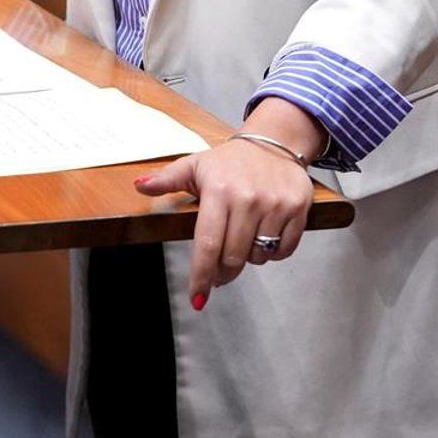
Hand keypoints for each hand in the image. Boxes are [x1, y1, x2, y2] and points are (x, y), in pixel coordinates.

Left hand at [133, 135, 315, 310]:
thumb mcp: (195, 165)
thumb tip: (138, 186)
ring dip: (248, 258)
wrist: (275, 139)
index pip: (208, 244)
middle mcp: (247, 198)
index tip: (197, 298)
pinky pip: (284, 250)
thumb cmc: (230, 160)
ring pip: (258, 256)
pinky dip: (273, 252)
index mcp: (218, 190)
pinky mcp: (298, 208)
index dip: (201, 275)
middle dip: (222, 273)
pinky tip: (265, 236)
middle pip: (232, 257)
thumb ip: (166, 179)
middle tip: (219, 271)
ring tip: (243, 238)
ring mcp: (275, 204)